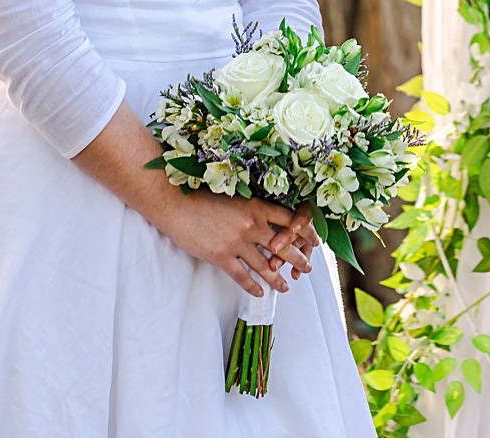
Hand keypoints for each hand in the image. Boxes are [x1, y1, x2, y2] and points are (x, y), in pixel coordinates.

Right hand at [158, 190, 311, 297]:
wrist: (175, 204)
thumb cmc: (203, 197)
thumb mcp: (236, 197)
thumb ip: (254, 210)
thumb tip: (270, 221)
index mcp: (257, 206)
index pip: (291, 220)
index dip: (306, 232)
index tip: (314, 241)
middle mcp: (252, 225)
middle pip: (284, 246)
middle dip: (299, 259)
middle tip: (307, 268)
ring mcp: (237, 242)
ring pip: (266, 266)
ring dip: (278, 279)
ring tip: (287, 286)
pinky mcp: (221, 256)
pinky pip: (242, 276)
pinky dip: (253, 287)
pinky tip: (260, 293)